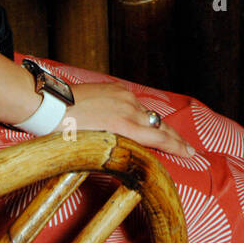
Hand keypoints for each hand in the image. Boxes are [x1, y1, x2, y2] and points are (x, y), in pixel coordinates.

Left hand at [65, 82, 194, 156]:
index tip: (191, 154)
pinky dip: (141, 114)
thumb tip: (133, 153)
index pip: (159, 138)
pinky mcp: (117, 89)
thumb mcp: (96, 146)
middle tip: (190, 149)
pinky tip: (143, 121)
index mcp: (125, 126)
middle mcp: (129, 110)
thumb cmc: (69, 132)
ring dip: (158, 126)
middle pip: (160, 126)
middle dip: (176, 138)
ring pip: (148, 114)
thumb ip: (120, 147)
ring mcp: (124, 96)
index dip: (177, 147)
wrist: (52, 104)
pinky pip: (135, 103)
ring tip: (168, 138)